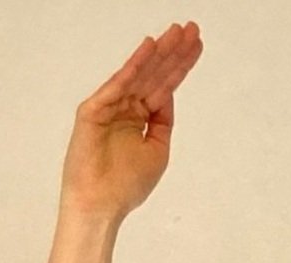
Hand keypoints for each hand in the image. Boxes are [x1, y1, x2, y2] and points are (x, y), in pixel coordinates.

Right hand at [61, 21, 203, 220]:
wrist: (100, 206)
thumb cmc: (126, 186)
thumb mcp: (158, 150)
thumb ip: (164, 121)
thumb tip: (169, 93)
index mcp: (139, 119)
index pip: (164, 86)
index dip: (180, 66)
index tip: (196, 45)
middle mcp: (125, 108)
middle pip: (154, 75)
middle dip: (173, 52)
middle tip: (192, 29)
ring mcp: (109, 107)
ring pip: (139, 74)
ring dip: (158, 52)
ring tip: (177, 33)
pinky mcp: (93, 110)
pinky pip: (118, 84)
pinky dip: (133, 66)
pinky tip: (148, 48)